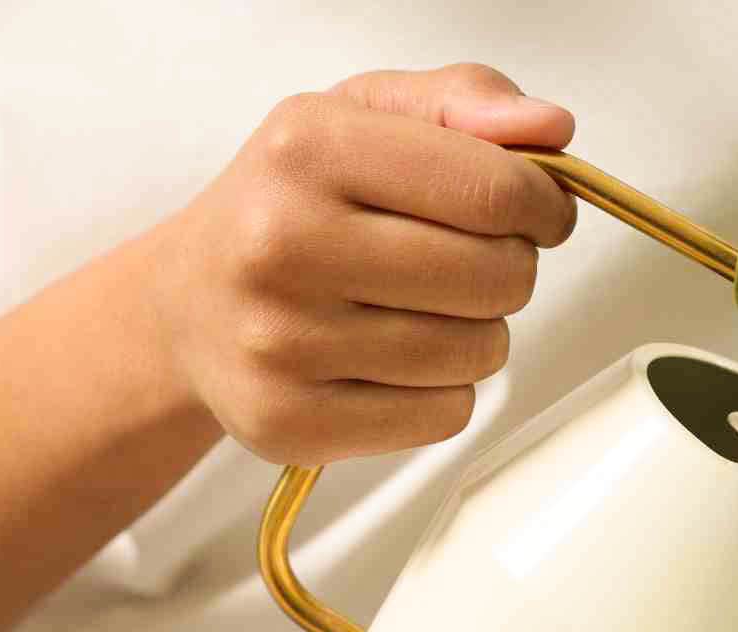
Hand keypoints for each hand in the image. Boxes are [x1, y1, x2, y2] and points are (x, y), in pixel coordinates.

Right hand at [146, 64, 577, 464]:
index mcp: (308, 148)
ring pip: (478, 353)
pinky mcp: (291, 422)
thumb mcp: (364, 117)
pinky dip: (443, 392)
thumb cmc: (292, 204)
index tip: (538, 213)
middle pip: (497, 277)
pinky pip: (445, 416)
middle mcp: (282, 242)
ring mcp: (280, 341)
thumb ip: (465, 102)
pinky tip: (395, 361)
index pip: (494, 190)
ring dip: (478, 334)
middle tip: (465, 262)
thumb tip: (550, 128)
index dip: (543, 207)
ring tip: (423, 310)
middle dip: (508, 269)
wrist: (186, 305)